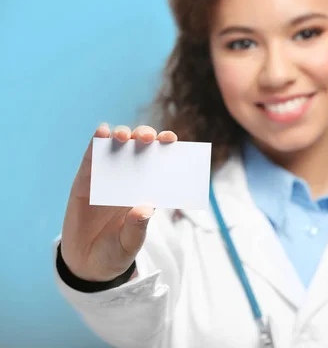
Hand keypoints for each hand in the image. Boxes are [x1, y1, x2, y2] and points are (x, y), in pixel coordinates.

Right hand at [60, 123, 177, 281]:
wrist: (86, 264)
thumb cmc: (115, 251)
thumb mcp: (129, 243)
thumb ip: (136, 227)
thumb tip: (146, 209)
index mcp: (147, 190)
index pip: (160, 164)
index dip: (166, 148)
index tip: (172, 139)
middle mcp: (130, 179)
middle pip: (140, 149)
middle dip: (145, 137)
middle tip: (149, 138)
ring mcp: (107, 177)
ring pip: (117, 148)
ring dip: (122, 135)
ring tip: (124, 136)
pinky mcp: (85, 180)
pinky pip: (91, 158)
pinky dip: (97, 142)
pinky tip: (102, 132)